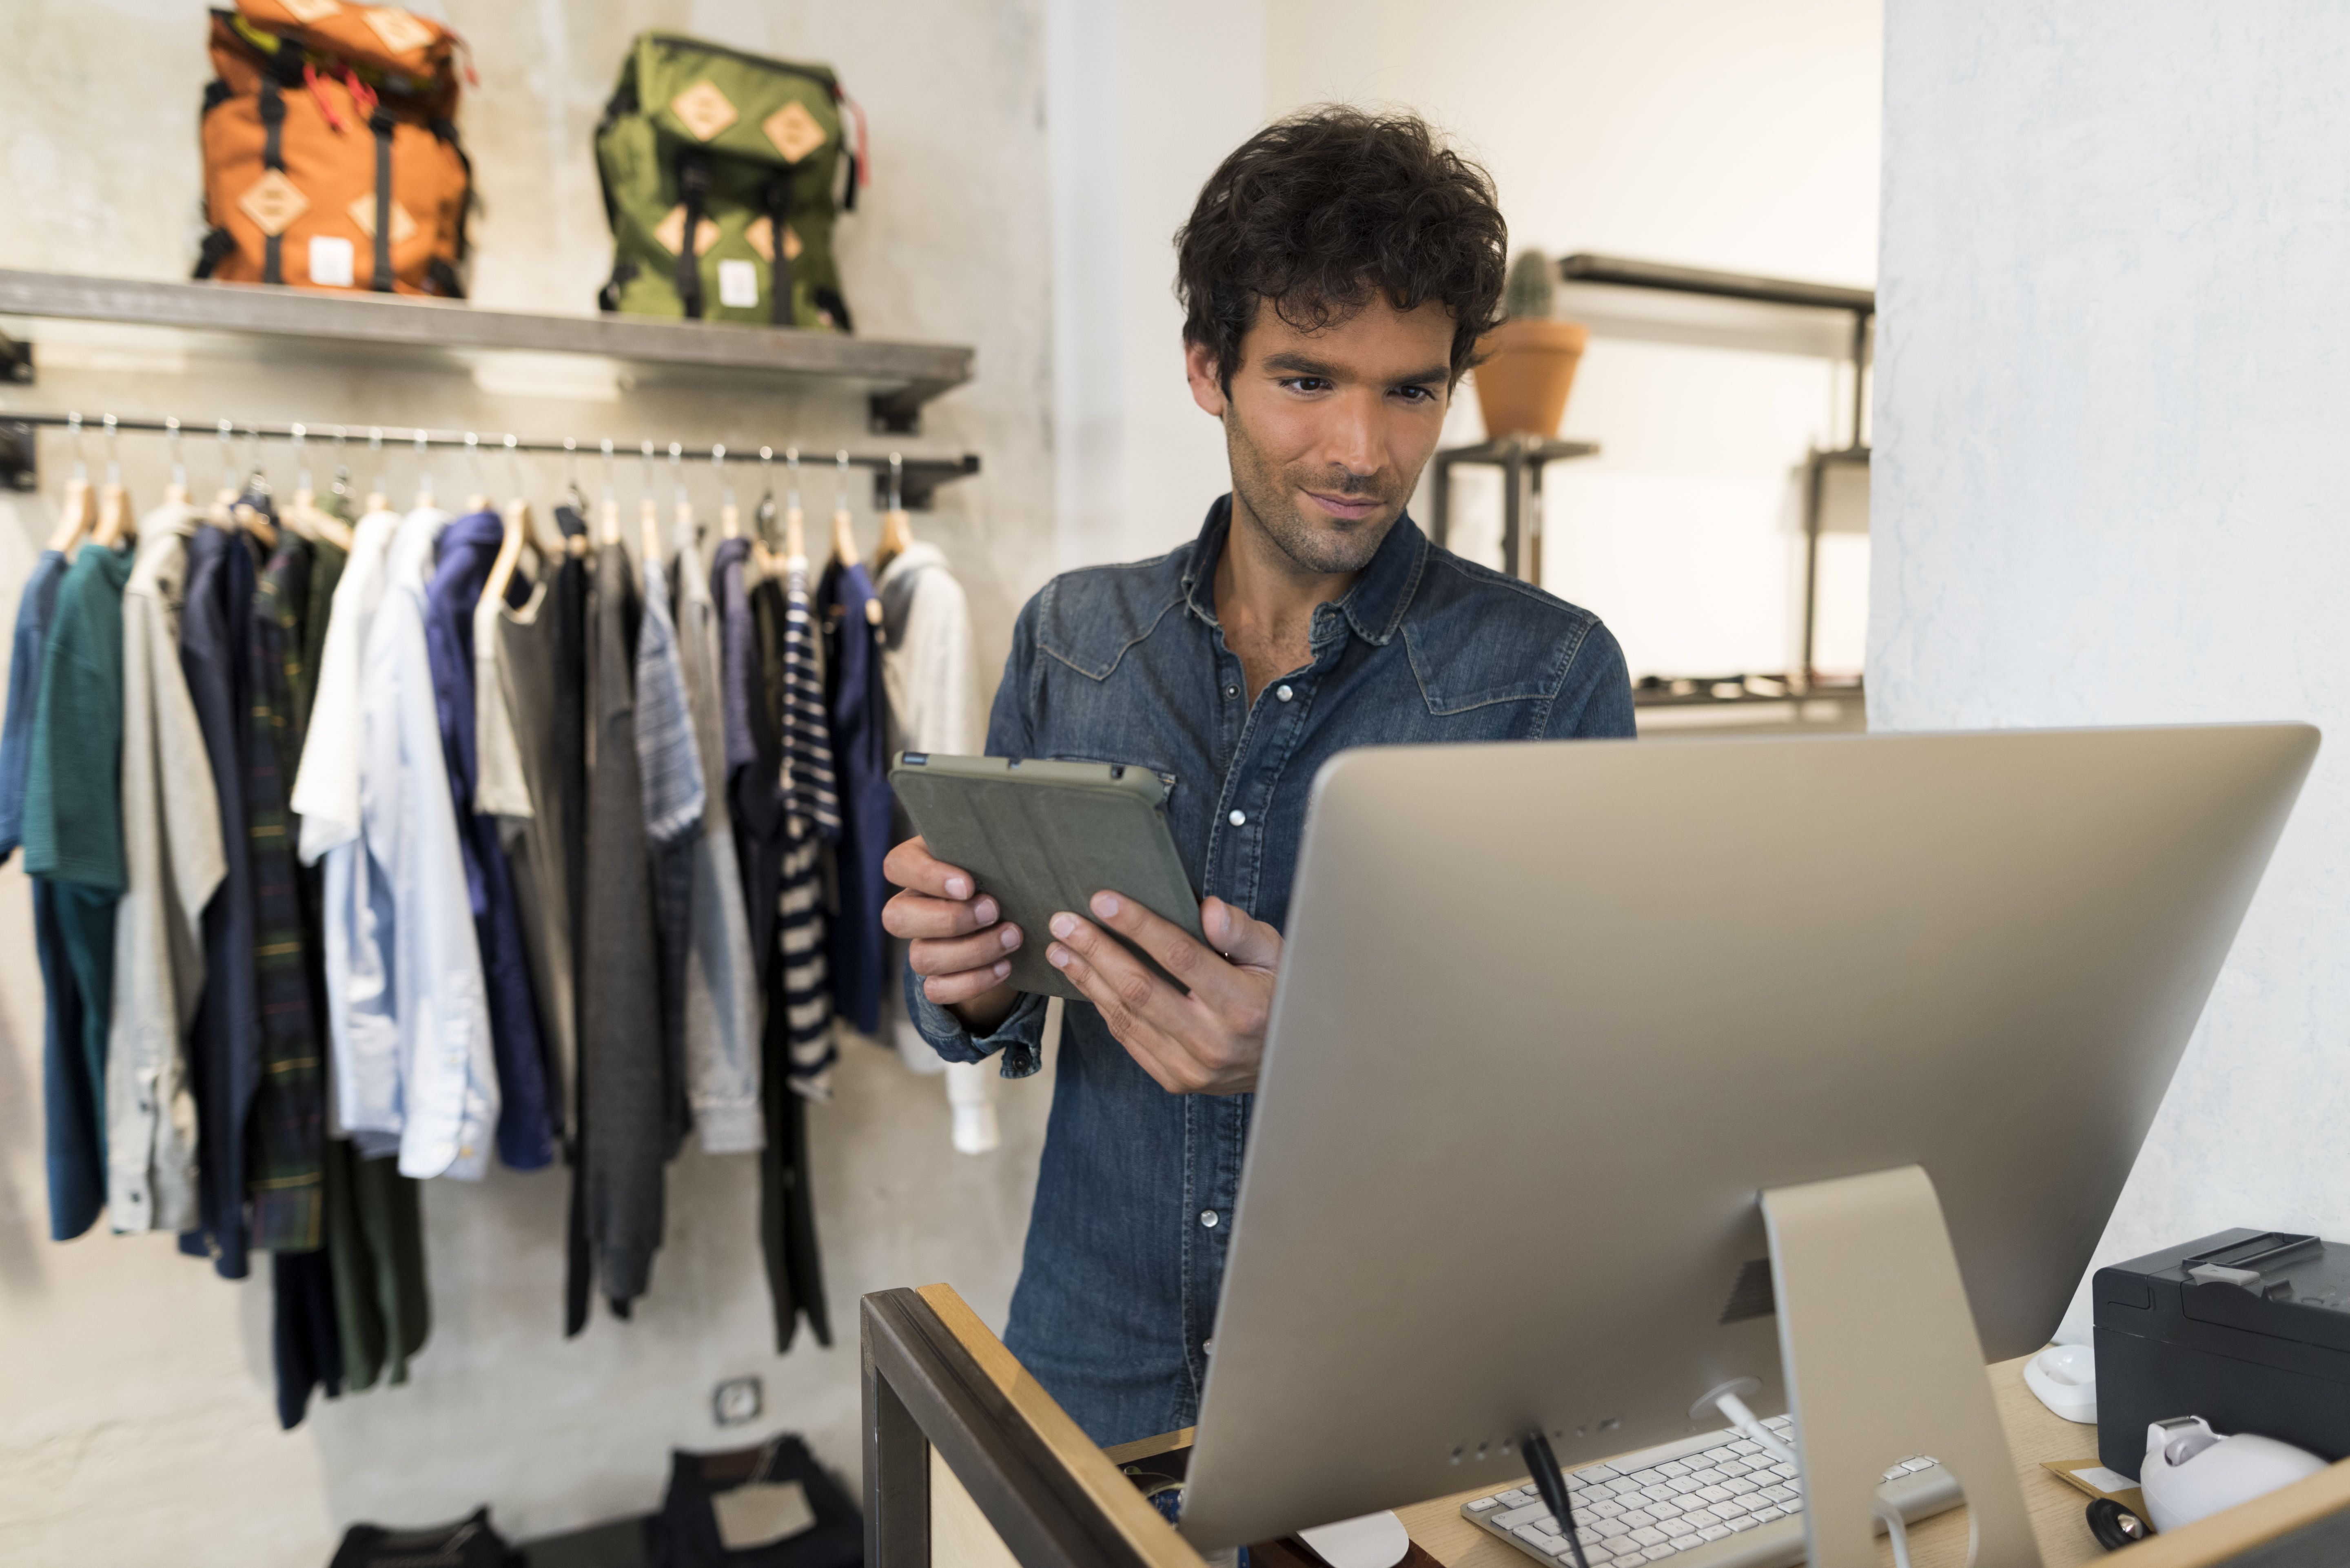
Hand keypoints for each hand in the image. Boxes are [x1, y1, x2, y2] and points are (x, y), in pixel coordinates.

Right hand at [882, 835, 1021, 1034]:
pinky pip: (936, 990)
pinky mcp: (936, 977)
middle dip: (950, 919)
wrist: (1015, 917)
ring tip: (1013, 937)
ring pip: (921, 957)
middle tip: (995, 910)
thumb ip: (997, 842)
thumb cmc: (1004, 874)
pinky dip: (973, 982)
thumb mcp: (999, 854)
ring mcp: (920, 944)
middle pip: (897, 917)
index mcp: (919, 866)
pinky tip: (1005, 967)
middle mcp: (911, 906)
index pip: (897, 866)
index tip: (968, 884)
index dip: (927, 877)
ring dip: (972, 951)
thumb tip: (1020, 830)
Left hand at [1046, 892, 1281, 1094]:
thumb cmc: (1280, 996)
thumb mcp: (1277, 956)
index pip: (1180, 958)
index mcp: (1243, 1005)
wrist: (1289, 1064)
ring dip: (1087, 978)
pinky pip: (1128, 1038)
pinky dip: (1102, 1006)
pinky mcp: (1175, 1079)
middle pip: (1139, 988)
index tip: (1103, 899)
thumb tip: (1208, 910)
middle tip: (1062, 921)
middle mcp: (1214, 1042)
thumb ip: (1243, 932)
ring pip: (1125, 1016)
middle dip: (1095, 950)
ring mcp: (1191, 1068)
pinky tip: (1085, 980)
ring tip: (1060, 948)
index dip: (1139, 926)